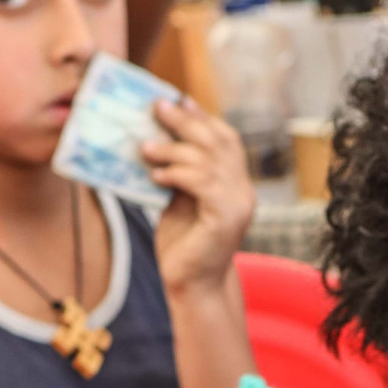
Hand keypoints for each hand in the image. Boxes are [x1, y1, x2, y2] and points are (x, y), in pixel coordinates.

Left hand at [145, 97, 253, 293]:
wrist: (193, 287)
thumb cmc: (184, 246)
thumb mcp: (181, 200)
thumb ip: (181, 173)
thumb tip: (158, 138)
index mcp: (236, 184)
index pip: (226, 139)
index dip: (202, 117)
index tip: (177, 99)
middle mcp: (243, 191)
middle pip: (217, 142)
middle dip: (185, 121)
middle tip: (156, 108)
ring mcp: (238, 204)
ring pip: (206, 160)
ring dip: (172, 149)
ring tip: (144, 148)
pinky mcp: (226, 218)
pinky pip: (201, 182)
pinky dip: (176, 173)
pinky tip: (156, 175)